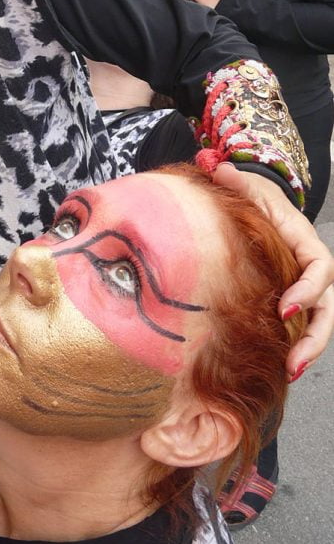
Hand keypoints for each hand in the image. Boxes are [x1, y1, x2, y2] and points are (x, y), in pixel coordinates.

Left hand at [212, 163, 333, 375]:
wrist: (250, 204)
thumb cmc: (250, 196)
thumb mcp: (244, 185)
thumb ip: (235, 181)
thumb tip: (220, 171)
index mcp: (303, 239)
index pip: (322, 267)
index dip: (310, 288)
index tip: (286, 308)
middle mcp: (309, 267)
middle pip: (327, 306)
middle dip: (315, 337)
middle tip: (293, 362)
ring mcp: (301, 285)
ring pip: (318, 322)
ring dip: (308, 350)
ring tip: (289, 373)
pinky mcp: (287, 299)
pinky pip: (298, 326)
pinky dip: (292, 346)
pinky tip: (278, 368)